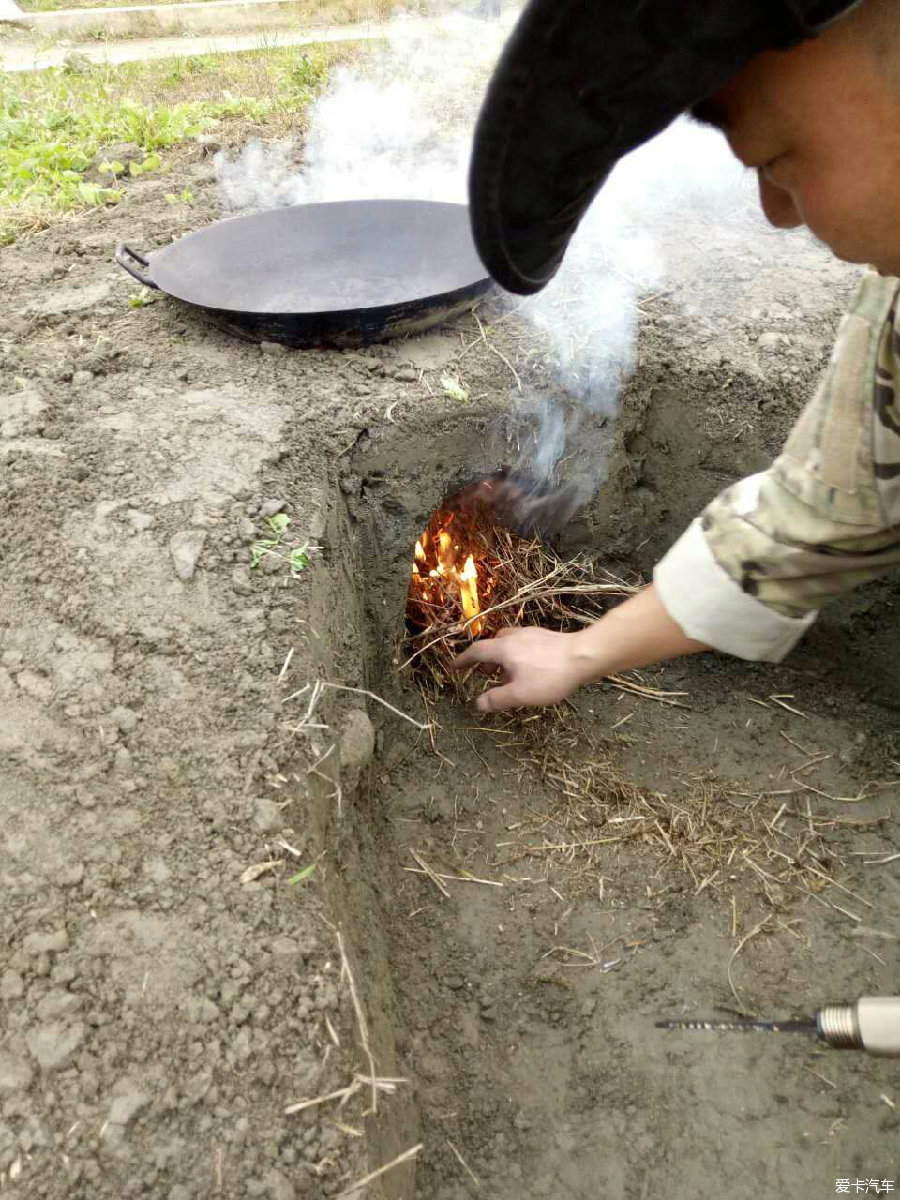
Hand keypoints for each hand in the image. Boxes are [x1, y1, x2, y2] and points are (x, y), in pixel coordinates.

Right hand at [450, 626, 598, 712]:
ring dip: (502, 657)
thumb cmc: (550, 675)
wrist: (584, 656)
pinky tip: (529, 667)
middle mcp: (515, 637)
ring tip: (507, 674)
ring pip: (509, 643)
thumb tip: (478, 704)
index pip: (477, 651)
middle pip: (493, 645)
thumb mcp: (520, 694)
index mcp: (504, 648)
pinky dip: (518, 654)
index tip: (454, 666)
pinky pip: (524, 644)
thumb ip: (497, 699)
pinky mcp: (547, 637)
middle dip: (485, 659)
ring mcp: (532, 634)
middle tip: (483, 673)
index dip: (463, 659)